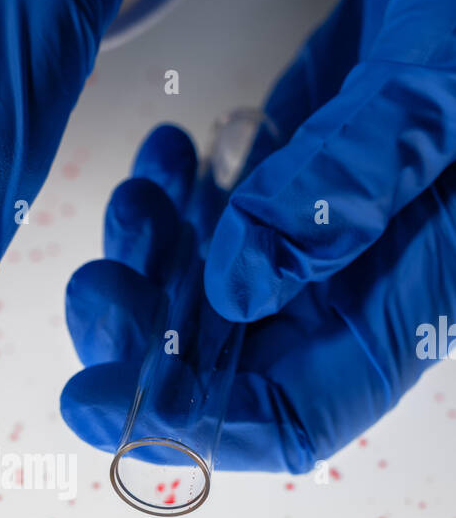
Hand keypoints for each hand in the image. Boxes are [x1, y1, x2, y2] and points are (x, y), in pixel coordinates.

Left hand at [62, 0, 455, 471]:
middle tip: (97, 288)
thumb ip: (343, 191)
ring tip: (140, 196)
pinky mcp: (291, 177)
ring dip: (146, 263)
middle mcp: (356, 285)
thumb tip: (237, 286)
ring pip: (202, 294)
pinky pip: (209, 217)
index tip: (105, 400)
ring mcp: (319, 233)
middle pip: (225, 368)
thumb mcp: (433, 90)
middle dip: (142, 343)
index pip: (293, 418)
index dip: (195, 427)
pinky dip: (169, 198)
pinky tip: (165, 154)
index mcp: (406, 300)